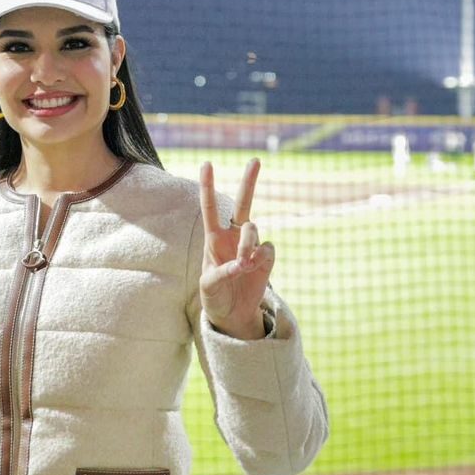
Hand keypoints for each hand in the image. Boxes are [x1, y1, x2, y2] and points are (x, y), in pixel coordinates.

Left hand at [198, 158, 275, 338]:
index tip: (206, 163)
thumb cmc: (214, 296)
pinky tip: (254, 269)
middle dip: (249, 181)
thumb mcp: (208, 287)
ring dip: (247, 243)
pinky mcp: (266, 257)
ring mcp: (252, 245)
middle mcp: (233, 236)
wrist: (233, 314)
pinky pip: (267, 248)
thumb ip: (221, 273)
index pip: (210, 207)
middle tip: (255, 160)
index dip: (208, 186)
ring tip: (243, 263)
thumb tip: (242, 263)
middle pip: (243, 203)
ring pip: (253, 229)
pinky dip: (260, 258)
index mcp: (213, 239)